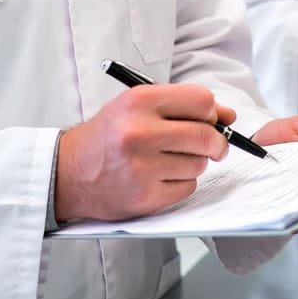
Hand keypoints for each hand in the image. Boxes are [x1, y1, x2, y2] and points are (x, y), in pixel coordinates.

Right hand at [55, 84, 235, 221]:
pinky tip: (160, 176)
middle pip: (205, 135)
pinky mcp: (145, 197)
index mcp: (139, 102)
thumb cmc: (109, 135)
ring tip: (170, 159)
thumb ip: (182, 106)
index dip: (212, 111)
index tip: (211, 119)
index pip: (201, 101)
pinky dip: (181, 182)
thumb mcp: (138, 107)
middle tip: (215, 145)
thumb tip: (228, 116)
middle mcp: (140, 133)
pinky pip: (187, 187)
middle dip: (217, 141)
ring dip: (194, 162)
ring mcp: (142, 168)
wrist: (69, 171)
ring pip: (198, 163)